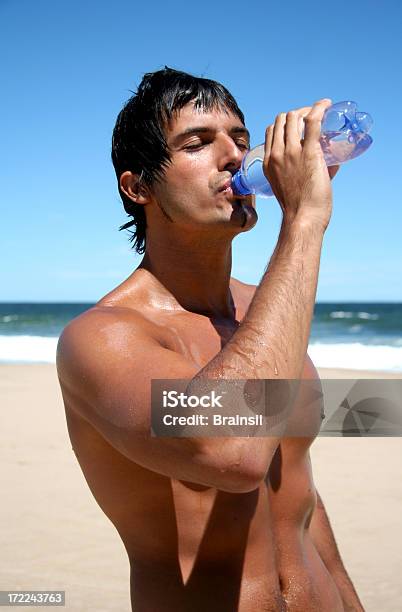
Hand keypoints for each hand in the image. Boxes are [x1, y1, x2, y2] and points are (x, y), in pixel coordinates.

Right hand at [263, 99, 337, 231]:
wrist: (302, 218)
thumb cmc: (299, 209)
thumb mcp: (287, 187)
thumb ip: (303, 172)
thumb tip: (332, 163)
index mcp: (268, 162)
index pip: (271, 131)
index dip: (284, 123)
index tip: (298, 124)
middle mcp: (277, 154)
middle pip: (282, 119)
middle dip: (297, 113)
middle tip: (312, 118)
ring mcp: (291, 152)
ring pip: (294, 116)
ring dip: (308, 109)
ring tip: (320, 111)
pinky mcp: (309, 153)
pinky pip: (313, 121)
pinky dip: (320, 108)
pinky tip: (327, 104)